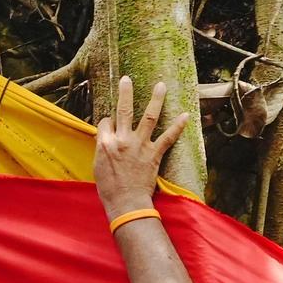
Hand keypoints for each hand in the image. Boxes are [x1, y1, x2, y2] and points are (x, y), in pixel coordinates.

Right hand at [93, 76, 188, 218]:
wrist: (126, 203)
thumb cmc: (109, 189)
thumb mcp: (97, 166)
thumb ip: (103, 149)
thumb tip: (106, 139)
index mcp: (105, 144)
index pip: (106, 122)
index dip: (107, 122)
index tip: (110, 124)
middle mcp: (123, 140)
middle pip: (124, 111)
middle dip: (125, 93)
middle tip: (127, 79)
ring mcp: (140, 146)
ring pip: (149, 117)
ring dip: (155, 100)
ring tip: (161, 85)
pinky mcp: (154, 154)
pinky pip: (168, 137)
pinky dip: (177, 126)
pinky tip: (185, 115)